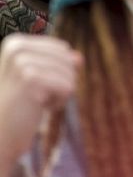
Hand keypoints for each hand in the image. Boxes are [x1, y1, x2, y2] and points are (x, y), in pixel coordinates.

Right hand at [0, 36, 78, 164]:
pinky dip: (58, 102)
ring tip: (35, 102)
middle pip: (68, 59)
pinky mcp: (30, 78)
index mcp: (15, 42)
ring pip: (70, 73)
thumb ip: (60, 63)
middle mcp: (16, 48)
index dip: (58, 71)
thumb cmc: (20, 105)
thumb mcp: (40, 78)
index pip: (62, 49)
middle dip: (60, 81)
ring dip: (59, 93)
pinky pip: (68, 86)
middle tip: (36, 96)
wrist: (0, 133)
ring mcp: (21, 62)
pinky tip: (38, 108)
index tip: (35, 86)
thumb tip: (79, 58)